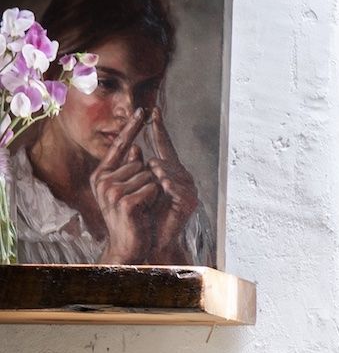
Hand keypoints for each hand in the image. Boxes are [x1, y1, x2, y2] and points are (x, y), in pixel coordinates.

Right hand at [88, 110, 171, 262]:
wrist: (128, 247)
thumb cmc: (132, 217)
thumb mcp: (129, 190)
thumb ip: (130, 169)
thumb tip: (137, 148)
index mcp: (102, 174)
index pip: (120, 146)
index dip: (131, 127)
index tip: (142, 109)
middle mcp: (103, 180)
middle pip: (140, 163)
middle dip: (148, 179)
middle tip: (140, 200)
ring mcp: (111, 191)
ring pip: (147, 176)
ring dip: (152, 190)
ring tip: (142, 207)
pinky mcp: (124, 202)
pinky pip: (150, 188)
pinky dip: (153, 198)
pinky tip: (144, 210)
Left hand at [139, 108, 198, 242]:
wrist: (153, 241)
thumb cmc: (145, 216)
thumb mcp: (138, 187)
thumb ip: (138, 169)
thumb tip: (134, 149)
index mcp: (170, 172)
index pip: (164, 146)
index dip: (158, 129)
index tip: (153, 111)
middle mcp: (182, 178)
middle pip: (166, 158)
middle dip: (156, 162)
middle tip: (151, 168)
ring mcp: (188, 190)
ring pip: (169, 171)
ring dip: (159, 173)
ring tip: (155, 175)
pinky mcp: (189, 202)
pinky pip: (176, 187)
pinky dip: (168, 185)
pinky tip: (163, 183)